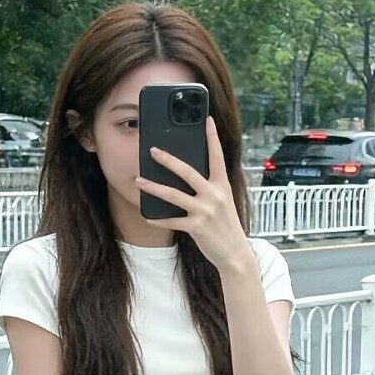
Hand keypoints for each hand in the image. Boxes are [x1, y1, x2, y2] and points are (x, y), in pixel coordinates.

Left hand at [135, 117, 255, 275]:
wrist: (235, 254)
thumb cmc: (226, 226)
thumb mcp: (224, 202)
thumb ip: (210, 187)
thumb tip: (189, 175)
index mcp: (222, 186)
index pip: (217, 157)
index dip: (212, 138)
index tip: (207, 120)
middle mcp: (214, 195)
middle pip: (188, 172)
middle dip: (168, 160)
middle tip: (153, 150)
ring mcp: (205, 211)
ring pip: (174, 195)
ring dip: (154, 187)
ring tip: (139, 180)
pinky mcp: (197, 227)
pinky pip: (172, 221)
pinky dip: (158, 219)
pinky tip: (148, 216)